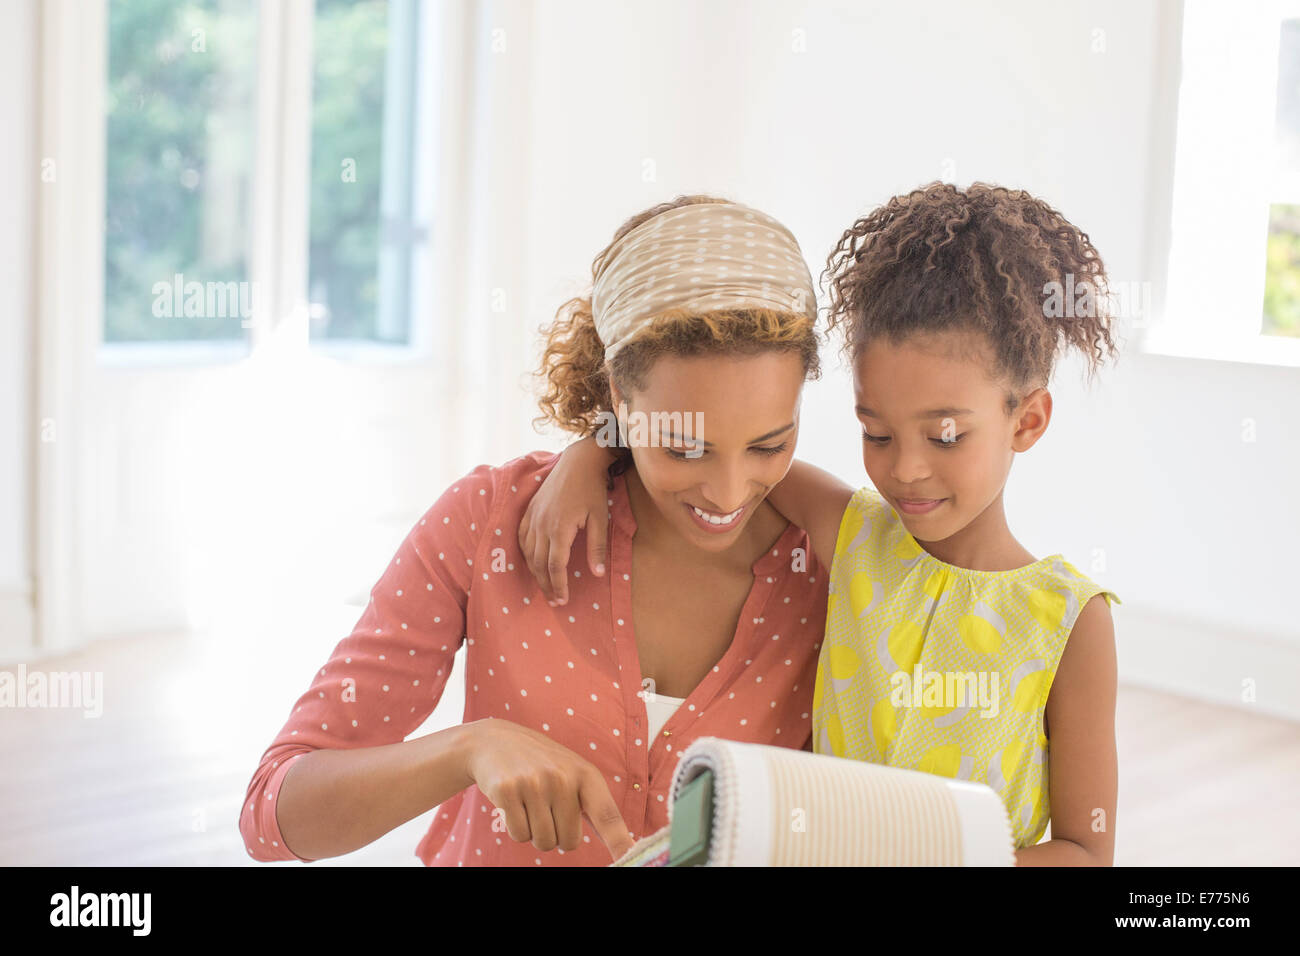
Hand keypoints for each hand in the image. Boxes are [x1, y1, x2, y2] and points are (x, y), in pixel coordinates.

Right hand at [463, 718, 634, 861]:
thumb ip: (595, 806)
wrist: (495, 740)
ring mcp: (534, 783)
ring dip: (535, 832)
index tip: (631, 856)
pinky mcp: (507, 790)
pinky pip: (519, 835)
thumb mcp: (573, 773)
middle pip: (569, 841)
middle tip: (545, 807)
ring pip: (543, 841)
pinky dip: (515, 828)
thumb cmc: (541, 764)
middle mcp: (562, 777)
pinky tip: (512, 802)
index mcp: (585, 774)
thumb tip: (624, 844)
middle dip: (557, 833)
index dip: (620, 841)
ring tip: (529, 802)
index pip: (607, 815)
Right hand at [519, 436, 614, 605]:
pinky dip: (525, 554)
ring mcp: (533, 517)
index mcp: (560, 528)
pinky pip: (521, 537)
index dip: (559, 585)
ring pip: (528, 553)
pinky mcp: (529, 510)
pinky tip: (532, 562)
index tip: (563, 600)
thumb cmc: (592, 489)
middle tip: (555, 601)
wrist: (578, 461)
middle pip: (539, 563)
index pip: (555, 565)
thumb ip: (597, 547)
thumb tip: (598, 574)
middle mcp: (542, 524)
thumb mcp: (600, 518)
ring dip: (535, 573)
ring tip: (545, 587)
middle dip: (546, 585)